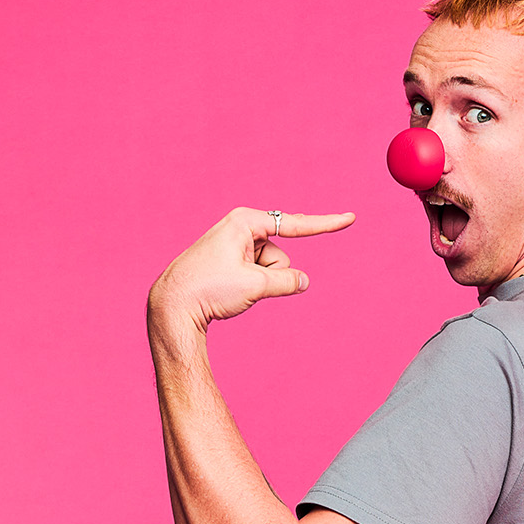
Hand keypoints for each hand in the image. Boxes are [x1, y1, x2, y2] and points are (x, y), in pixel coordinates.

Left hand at [149, 207, 354, 330]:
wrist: (173, 306)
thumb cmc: (208, 289)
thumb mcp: (255, 286)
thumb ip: (288, 282)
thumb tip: (304, 282)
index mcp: (245, 222)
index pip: (295, 224)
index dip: (325, 224)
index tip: (350, 218)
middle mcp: (240, 228)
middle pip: (280, 254)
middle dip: (271, 275)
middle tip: (239, 284)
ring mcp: (235, 245)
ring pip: (270, 267)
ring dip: (259, 283)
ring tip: (228, 288)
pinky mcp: (231, 260)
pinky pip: (257, 273)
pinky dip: (250, 285)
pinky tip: (225, 290)